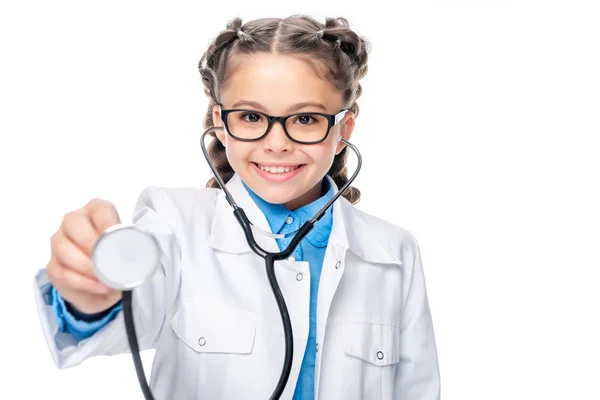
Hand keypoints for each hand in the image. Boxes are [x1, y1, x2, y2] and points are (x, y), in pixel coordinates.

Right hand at [47, 198, 122, 314]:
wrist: (106, 287)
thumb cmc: (118, 259)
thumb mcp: (129, 250)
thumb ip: (133, 245)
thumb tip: (139, 251)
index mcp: (95, 211)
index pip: (99, 209)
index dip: (108, 223)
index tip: (118, 239)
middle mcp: (73, 222)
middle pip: (72, 222)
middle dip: (90, 242)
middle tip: (107, 259)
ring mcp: (59, 243)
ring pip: (63, 248)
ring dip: (86, 265)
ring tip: (105, 278)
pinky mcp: (53, 266)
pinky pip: (63, 272)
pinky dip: (84, 282)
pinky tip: (100, 287)